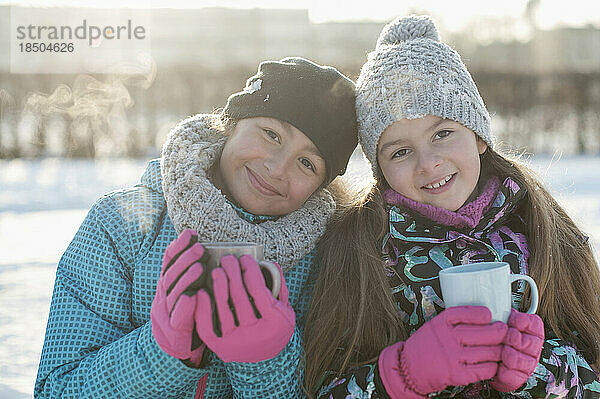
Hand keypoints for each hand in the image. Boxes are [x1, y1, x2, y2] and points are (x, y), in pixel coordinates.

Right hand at [151, 229, 205, 364]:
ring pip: (174, 294)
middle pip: (171, 275)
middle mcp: (163, 296)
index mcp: (167, 284)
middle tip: (200, 248)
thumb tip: (208, 247)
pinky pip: (178, 318)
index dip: (179, 247)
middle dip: (185, 260)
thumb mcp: (187, 289)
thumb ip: (194, 272)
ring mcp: (166, 314)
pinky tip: (192, 297)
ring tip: (199, 268)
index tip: (191, 233)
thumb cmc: (189, 314)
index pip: (169, 262)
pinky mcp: (174, 331)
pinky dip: (184, 307)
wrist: (173, 347)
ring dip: (186, 279)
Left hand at [195, 254, 294, 362]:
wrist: (266, 362)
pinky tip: (202, 293)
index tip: (245, 258)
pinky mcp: (221, 348)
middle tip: (228, 259)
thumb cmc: (275, 328)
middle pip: (240, 296)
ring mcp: (237, 342)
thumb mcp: (285, 310)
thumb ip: (279, 287)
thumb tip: (269, 263)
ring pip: (224, 309)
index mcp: (275, 322)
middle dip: (233, 273)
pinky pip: (208, 328)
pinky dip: (203, 309)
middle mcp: (256, 334)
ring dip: (219, 286)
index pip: (259, 289)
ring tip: (216, 271)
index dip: (250, 270)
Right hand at [379, 306, 506, 396]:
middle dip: (498, 331)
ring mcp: (452, 357)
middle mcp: (446, 339)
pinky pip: (483, 369)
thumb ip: (452, 321)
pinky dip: (492, 367)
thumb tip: (480, 315)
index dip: (480, 313)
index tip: (489, 314)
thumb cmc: (424, 346)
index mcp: (440, 324)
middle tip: (503, 330)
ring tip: (501, 348)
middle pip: (481, 332)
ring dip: (498, 350)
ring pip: (487, 352)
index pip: (464, 314)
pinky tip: (493, 363)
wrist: (409, 369)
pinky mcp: (457, 375)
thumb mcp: (433, 326)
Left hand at [491, 309, 543, 391]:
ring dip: (507, 354)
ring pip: (521, 360)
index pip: (534, 323)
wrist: (490, 360)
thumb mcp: (499, 320)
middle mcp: (534, 348)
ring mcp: (528, 364)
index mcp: (532, 331)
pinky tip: (496, 364)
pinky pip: (512, 375)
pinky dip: (502, 370)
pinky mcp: (518, 378)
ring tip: (499, 350)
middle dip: (513, 338)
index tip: (511, 321)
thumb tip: (493, 301)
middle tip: (503, 337)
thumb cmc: (496, 336)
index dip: (521, 321)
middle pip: (530, 343)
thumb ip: (502, 311)